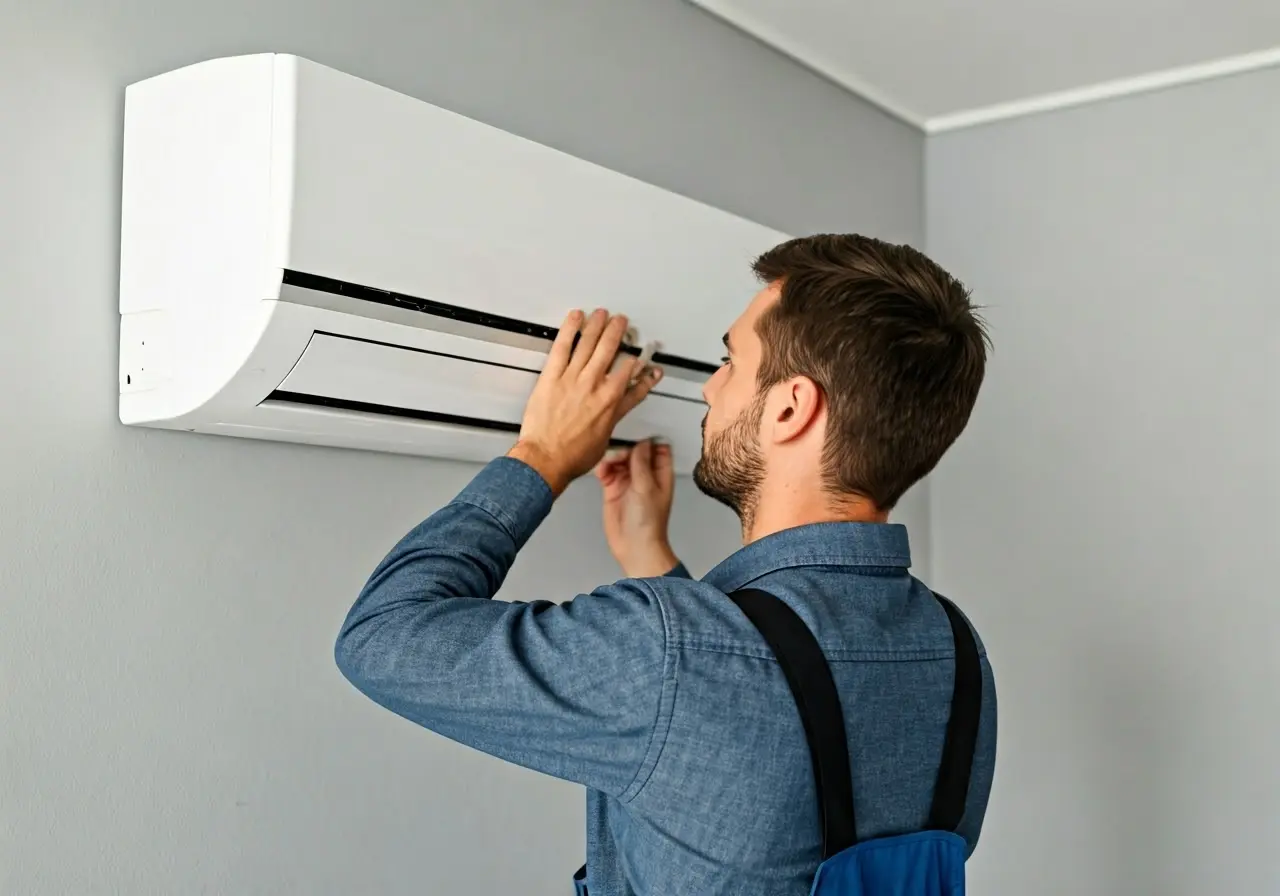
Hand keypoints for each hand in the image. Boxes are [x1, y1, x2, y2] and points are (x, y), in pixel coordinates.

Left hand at [509, 308, 662, 495]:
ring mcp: (574, 379)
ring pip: (590, 344)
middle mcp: (595, 387)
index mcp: (611, 403)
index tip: (648, 361)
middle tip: (622, 322)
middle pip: (612, 351)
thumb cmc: (572, 456)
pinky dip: (570, 329)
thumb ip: (614, 417)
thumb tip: (617, 411)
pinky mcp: (552, 377)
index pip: (633, 378)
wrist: (546, 459)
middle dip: (619, 332)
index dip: (643, 368)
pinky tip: (576, 317)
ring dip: (598, 325)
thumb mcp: (604, 438)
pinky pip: (562, 347)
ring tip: (603, 314)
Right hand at [595, 439, 678, 577]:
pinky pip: (606, 471)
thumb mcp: (646, 487)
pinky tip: (601, 472)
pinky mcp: (612, 489)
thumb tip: (642, 442)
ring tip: (608, 465)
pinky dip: (602, 468)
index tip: (636, 434)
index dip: (648, 440)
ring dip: (612, 457)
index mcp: (660, 473)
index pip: (658, 448)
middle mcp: (645, 475)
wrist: (634, 546)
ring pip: (619, 459)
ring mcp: (628, 482)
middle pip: (634, 451)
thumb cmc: (648, 522)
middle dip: (625, 448)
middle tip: (618, 454)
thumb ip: (642, 463)